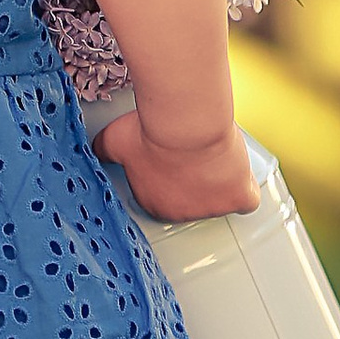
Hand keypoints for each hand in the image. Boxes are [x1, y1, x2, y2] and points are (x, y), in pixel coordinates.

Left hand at [97, 109, 259, 224]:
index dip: (170, 177)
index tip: (172, 159)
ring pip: (220, 198)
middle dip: (195, 180)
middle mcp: (182, 213)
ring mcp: (212, 209)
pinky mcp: (238, 198)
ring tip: (215, 153)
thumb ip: (102, 149)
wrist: (185, 125)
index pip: (165, 197)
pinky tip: (241, 175)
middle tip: (194, 151)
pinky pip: (247, 201)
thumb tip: (92, 149)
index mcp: (154, 204)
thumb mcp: (114, 139)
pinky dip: (247, 188)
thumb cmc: (151, 131)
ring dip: (220, 180)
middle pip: (193, 200)